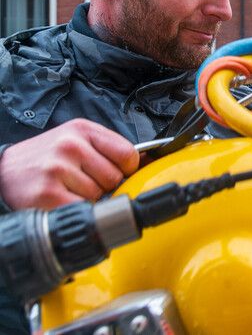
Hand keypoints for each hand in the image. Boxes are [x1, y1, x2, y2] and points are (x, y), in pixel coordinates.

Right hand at [0, 119, 138, 209]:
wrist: (3, 171)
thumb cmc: (45, 157)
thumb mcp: (76, 140)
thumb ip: (109, 149)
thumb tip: (148, 162)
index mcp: (82, 130)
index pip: (128, 153)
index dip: (127, 169)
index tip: (117, 172)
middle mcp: (70, 146)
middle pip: (114, 178)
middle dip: (104, 185)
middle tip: (83, 181)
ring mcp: (58, 169)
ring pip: (99, 195)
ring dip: (88, 199)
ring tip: (68, 189)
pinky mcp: (47, 194)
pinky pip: (82, 209)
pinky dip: (76, 210)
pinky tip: (62, 200)